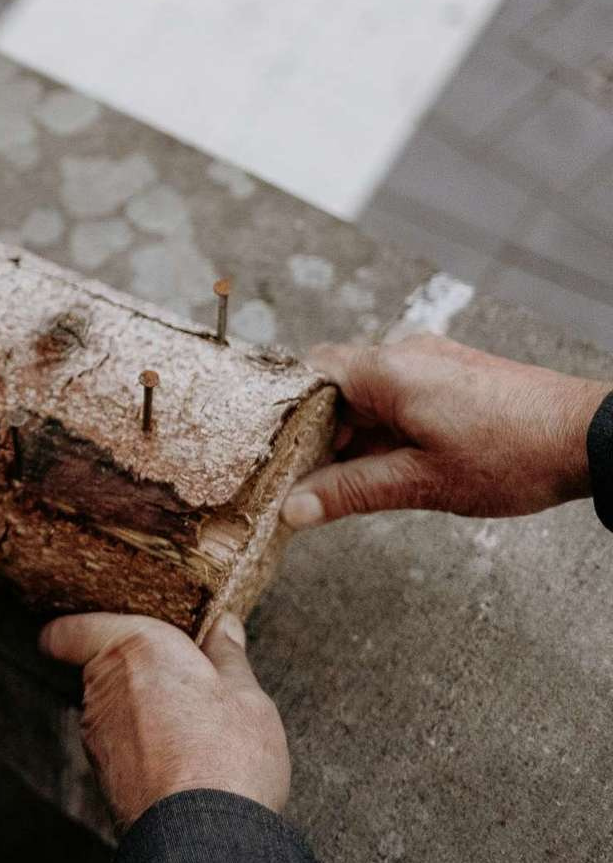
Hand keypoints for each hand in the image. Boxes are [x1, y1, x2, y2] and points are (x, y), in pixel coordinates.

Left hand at [40, 613, 287, 831]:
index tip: (88, 633)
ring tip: (189, 731)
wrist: (202, 835)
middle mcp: (103, 683)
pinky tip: (177, 763)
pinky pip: (114, 745)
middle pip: (100, 666)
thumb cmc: (228, 756)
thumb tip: (225, 627)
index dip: (73, 631)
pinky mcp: (99, 771)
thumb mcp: (247, 698)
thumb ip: (229, 658)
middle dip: (132, 672)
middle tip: (182, 684)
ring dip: (136, 712)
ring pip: (108, 707)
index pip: (71, 630)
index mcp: (137, 648)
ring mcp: (96, 730)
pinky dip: (137, 748)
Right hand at [283, 335, 605, 528]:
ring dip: (359, 435)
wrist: (592, 438)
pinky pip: (402, 395)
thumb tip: (294, 508)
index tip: (281, 456)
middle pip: (337, 387)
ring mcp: (433, 361)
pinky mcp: (456, 374)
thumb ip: (351, 492)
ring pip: (370, 395)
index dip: (288, 416)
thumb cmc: (513, 454)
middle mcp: (404, 354)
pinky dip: (390, 428)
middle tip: (317, 481)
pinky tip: (400, 464)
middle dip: (323, 434)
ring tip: (365, 481)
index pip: (309, 374)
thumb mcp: (421, 483)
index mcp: (385, 370)